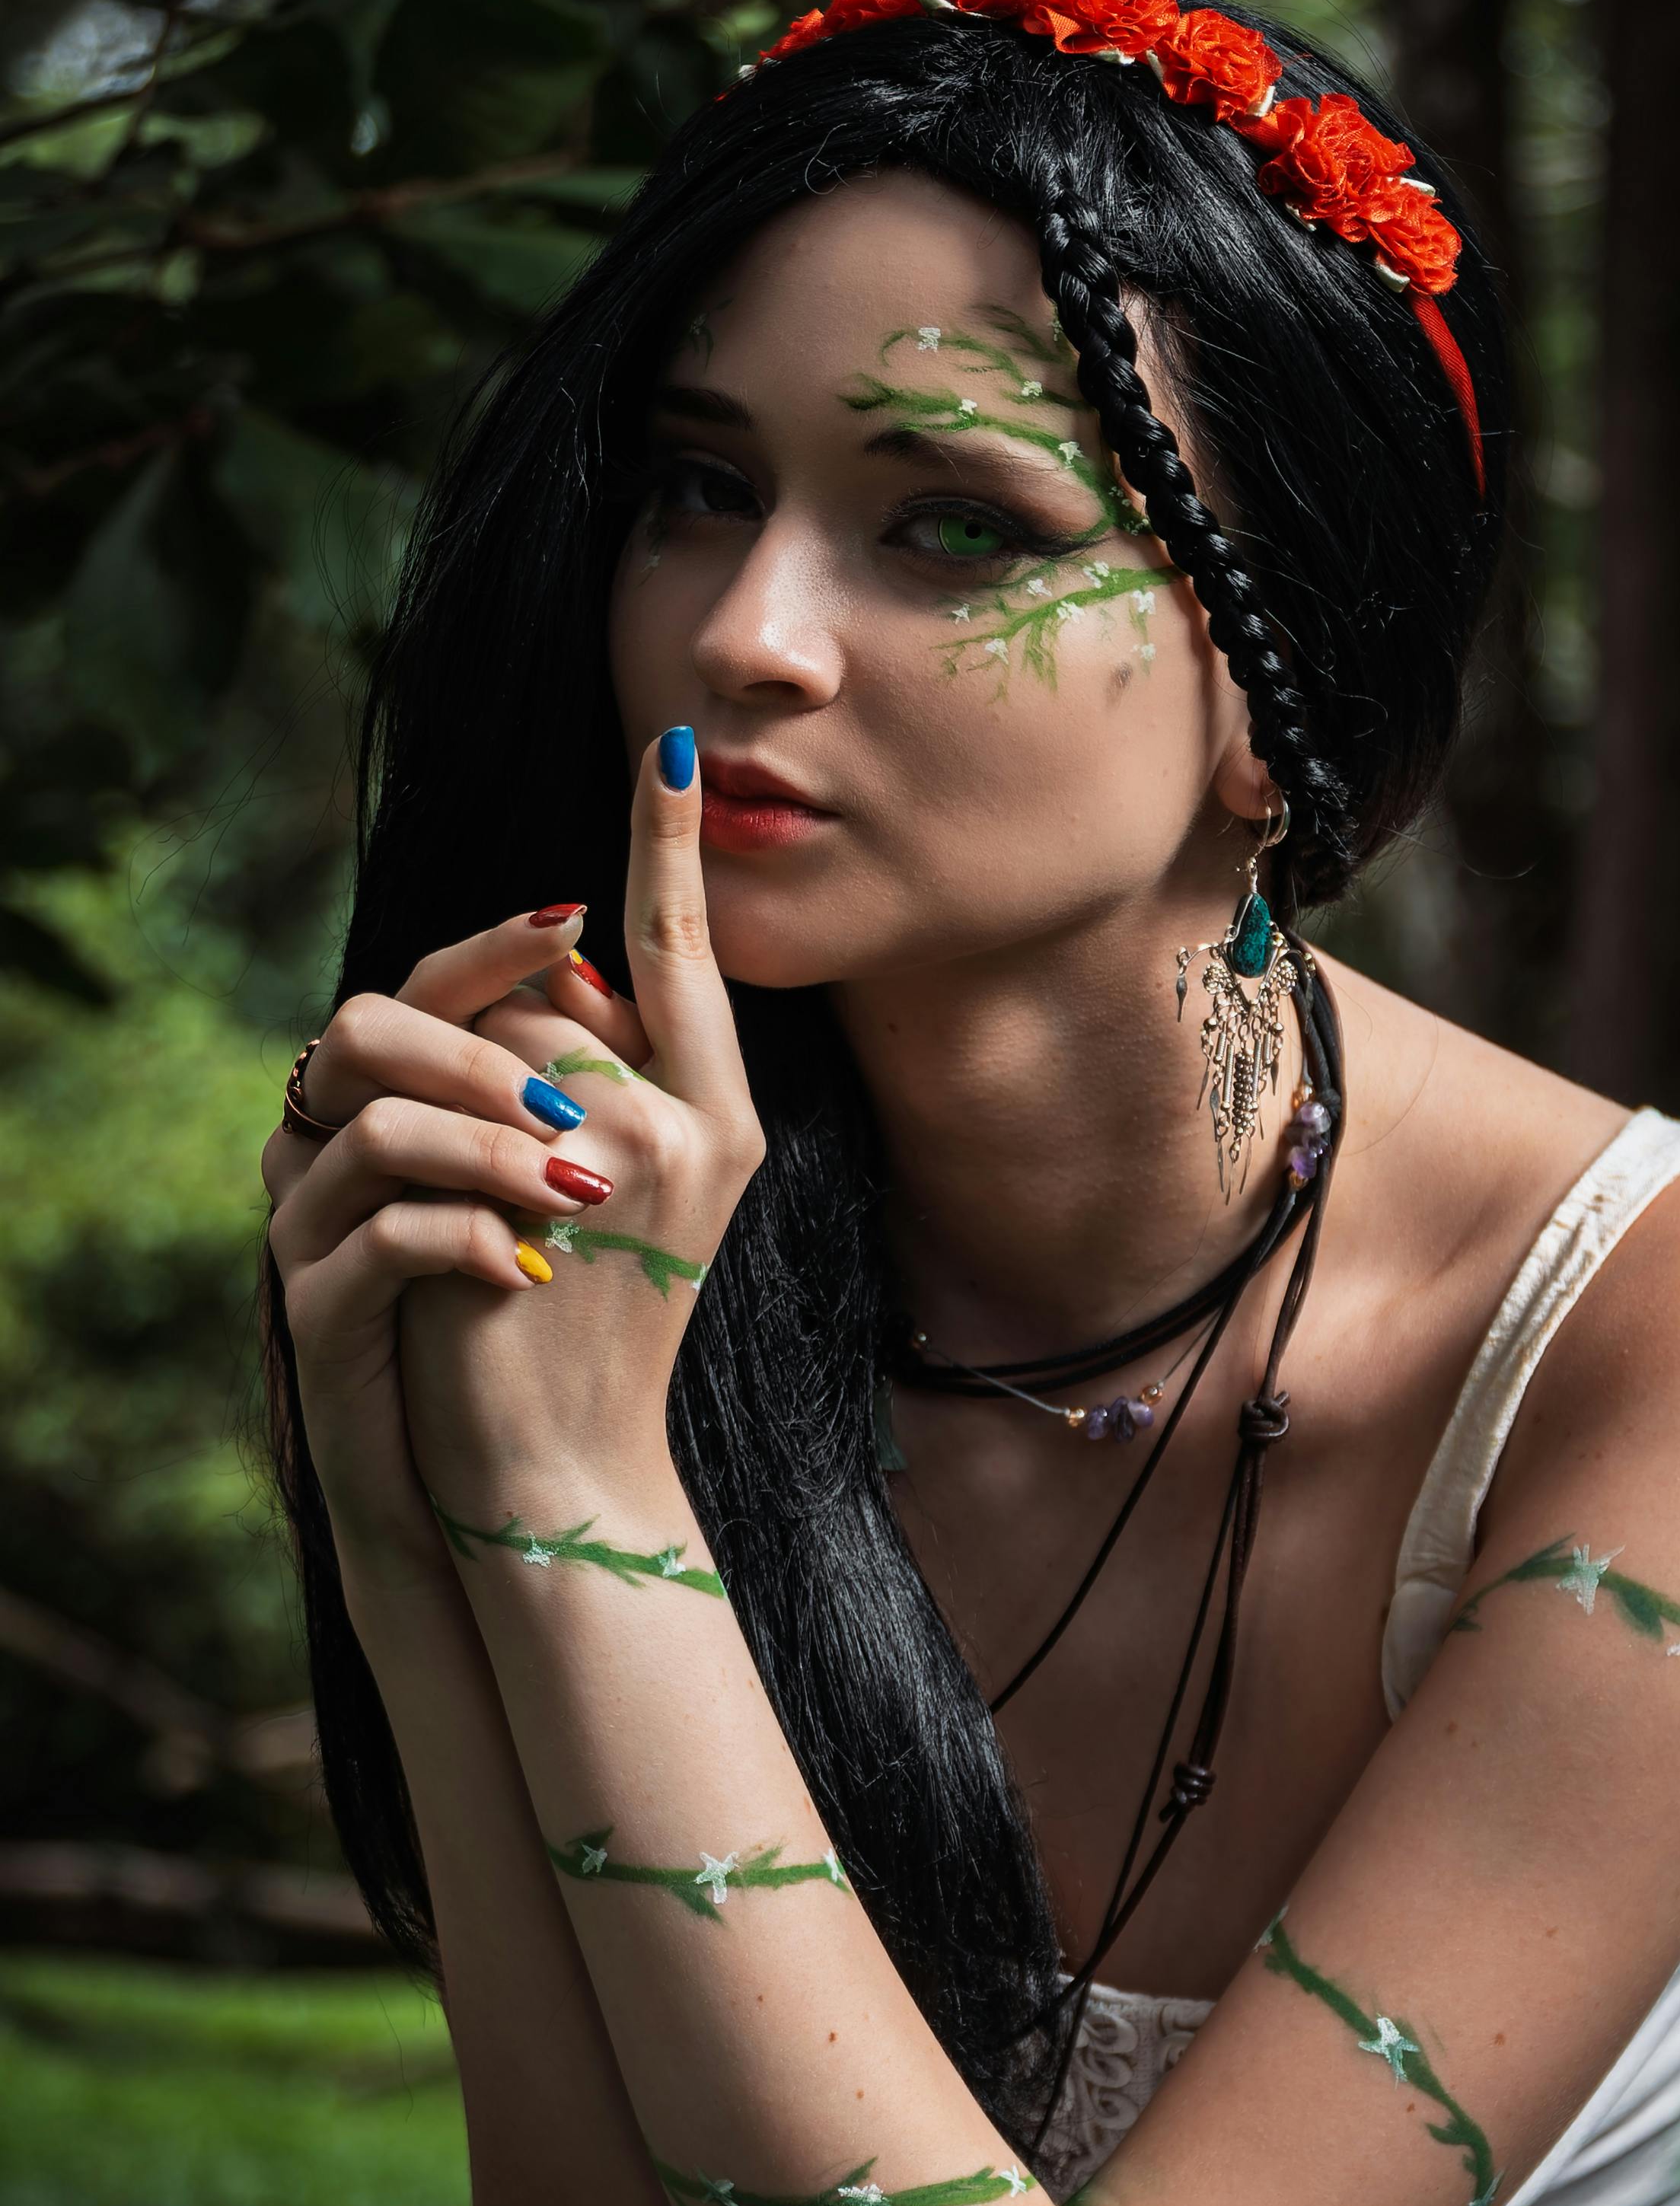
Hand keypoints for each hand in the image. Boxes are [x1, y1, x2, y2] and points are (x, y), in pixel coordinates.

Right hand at [263, 900, 637, 1594]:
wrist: (494, 1469)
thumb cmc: (535, 1311)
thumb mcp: (559, 1185)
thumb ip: (571, 1088)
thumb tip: (607, 977)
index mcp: (401, 1100)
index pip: (429, 984)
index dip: (495, 946)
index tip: (574, 917)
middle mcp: (335, 1145)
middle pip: (368, 1032)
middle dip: (484, 1056)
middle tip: (574, 1105)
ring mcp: (315, 1226)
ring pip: (370, 1132)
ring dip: (482, 1150)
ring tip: (572, 1192)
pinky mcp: (319, 1312)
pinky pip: (370, 1244)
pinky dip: (459, 1242)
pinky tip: (526, 1264)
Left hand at [395, 727, 764, 1515]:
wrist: (563, 1462)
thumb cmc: (575, 1335)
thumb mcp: (632, 1206)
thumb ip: (608, 1088)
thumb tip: (555, 971)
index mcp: (730, 1123)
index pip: (690, 951)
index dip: (667, 842)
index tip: (664, 743)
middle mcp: (699, 1121)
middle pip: (559, 985)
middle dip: (494, 1036)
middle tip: (480, 1148)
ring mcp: (635, 1145)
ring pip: (504, 1023)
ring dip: (450, 1076)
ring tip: (460, 1188)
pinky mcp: (562, 1177)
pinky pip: (464, 1075)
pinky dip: (423, 1114)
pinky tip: (438, 1201)